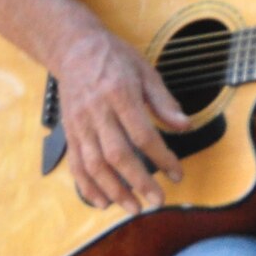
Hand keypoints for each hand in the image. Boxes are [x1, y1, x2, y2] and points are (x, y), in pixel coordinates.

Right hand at [54, 22, 188, 211]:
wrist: (73, 48)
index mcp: (119, 93)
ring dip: (114, 190)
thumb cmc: (114, 59)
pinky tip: (103, 202)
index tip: (177, 174)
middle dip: (139, 182)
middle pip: (117, 154)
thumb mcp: (145, 71)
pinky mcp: (70, 133)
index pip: (142, 134)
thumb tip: (185, 126)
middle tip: (158, 200)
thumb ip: (164, 101)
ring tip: (134, 207)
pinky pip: (76, 165)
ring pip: (94, 165)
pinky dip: (88, 187)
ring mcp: (80, 124)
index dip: (162, 157)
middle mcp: (97, 112)